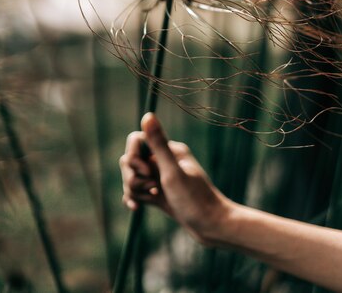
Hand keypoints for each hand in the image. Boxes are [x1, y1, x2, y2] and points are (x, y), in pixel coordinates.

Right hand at [119, 112, 229, 244]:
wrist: (212, 227)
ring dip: (134, 190)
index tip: (147, 172)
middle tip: (152, 189)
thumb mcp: (173, 173)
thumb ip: (158, 144)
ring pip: (131, 177)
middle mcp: (163, 160)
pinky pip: (136, 190)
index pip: (135, 140)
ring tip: (153, 199)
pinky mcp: (158, 193)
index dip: (133, 157)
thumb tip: (148, 115)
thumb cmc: (195, 200)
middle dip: (133, 177)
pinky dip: (134, 198)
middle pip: (129, 160)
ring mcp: (159, 177)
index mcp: (169, 149)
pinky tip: (138, 208)